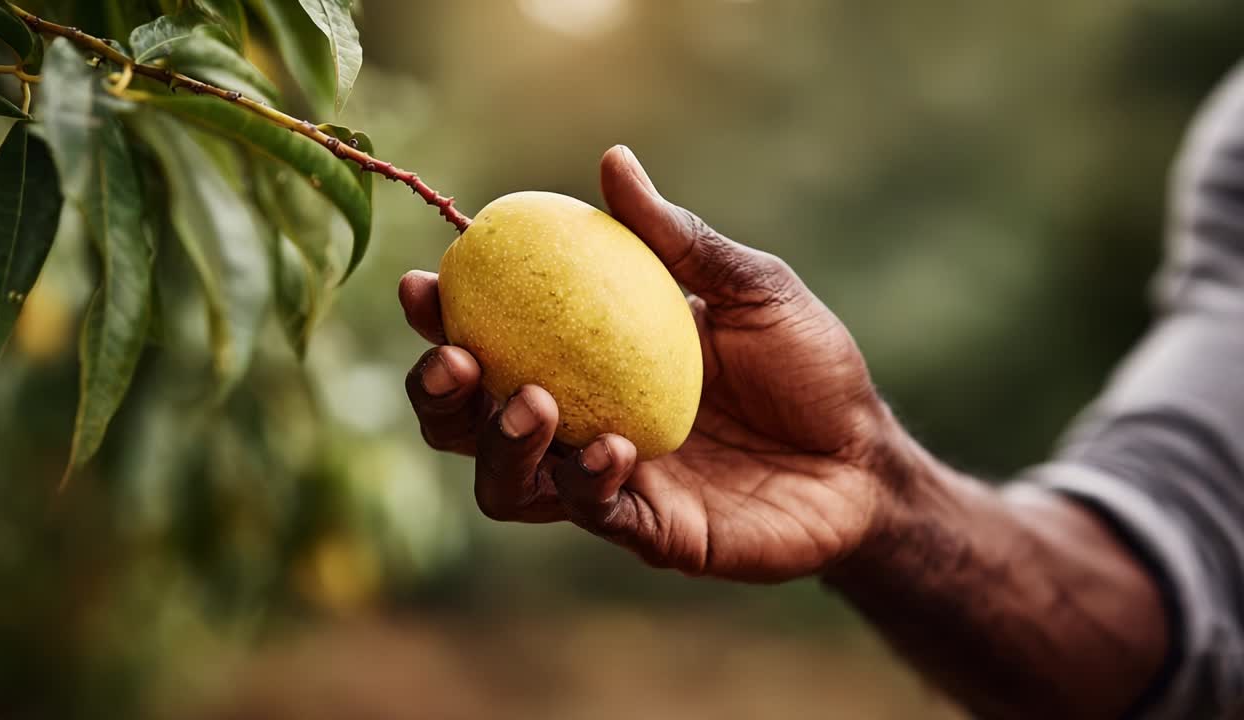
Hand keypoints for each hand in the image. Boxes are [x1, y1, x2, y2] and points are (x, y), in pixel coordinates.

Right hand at [400, 146, 902, 581]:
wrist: (864, 455)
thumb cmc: (807, 362)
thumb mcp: (748, 287)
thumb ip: (676, 239)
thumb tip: (612, 163)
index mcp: (588, 359)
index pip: (491, 340)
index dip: (441, 320)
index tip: (424, 286)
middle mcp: (580, 422)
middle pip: (468, 423)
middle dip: (437, 396)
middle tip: (456, 361)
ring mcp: (607, 483)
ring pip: (506, 484)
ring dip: (500, 446)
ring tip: (532, 402)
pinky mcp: (649, 532)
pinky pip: (591, 514)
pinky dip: (587, 481)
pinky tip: (616, 448)